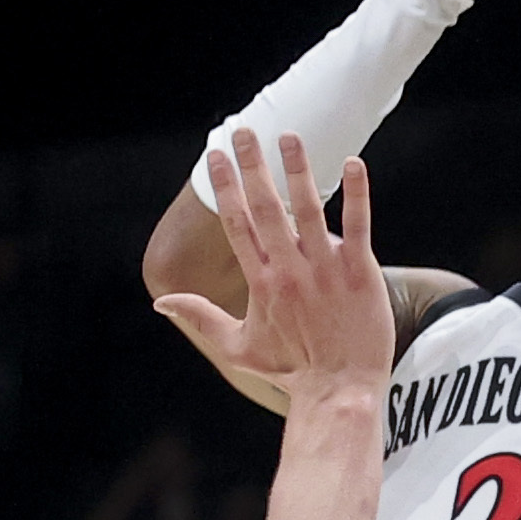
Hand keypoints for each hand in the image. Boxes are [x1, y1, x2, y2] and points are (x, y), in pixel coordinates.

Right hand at [157, 130, 394, 401]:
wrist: (339, 387)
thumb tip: (161, 303)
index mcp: (260, 282)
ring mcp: (325, 269)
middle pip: (266, 208)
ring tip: (289, 136)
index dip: (226, 188)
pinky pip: (358, 225)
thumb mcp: (237, 348)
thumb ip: (201, 318)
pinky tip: (354, 163)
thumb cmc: (290, 370)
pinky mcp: (359, 271)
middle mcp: (289, 270)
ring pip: (309, 209)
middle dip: (253, 167)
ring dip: (297, 170)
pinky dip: (357, 193)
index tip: (216, 157)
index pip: (237, 224)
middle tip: (244, 131)